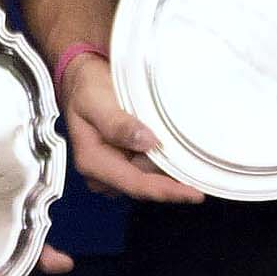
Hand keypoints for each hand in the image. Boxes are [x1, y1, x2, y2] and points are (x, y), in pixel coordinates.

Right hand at [58, 54, 201, 203]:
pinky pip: (147, 172)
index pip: (135, 185)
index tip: (194, 194)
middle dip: (170, 176)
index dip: (167, 191)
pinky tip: (171, 150)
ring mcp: (111, 174)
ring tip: (182, 147)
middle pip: (146, 186)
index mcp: (92, 162)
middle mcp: (100, 175)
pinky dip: (162, 164)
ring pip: (149, 180)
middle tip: (194, 159)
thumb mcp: (96, 100)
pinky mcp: (121, 168)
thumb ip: (117, 123)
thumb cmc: (87, 89)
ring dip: (167, 168)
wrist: (81, 81)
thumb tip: (147, 143)